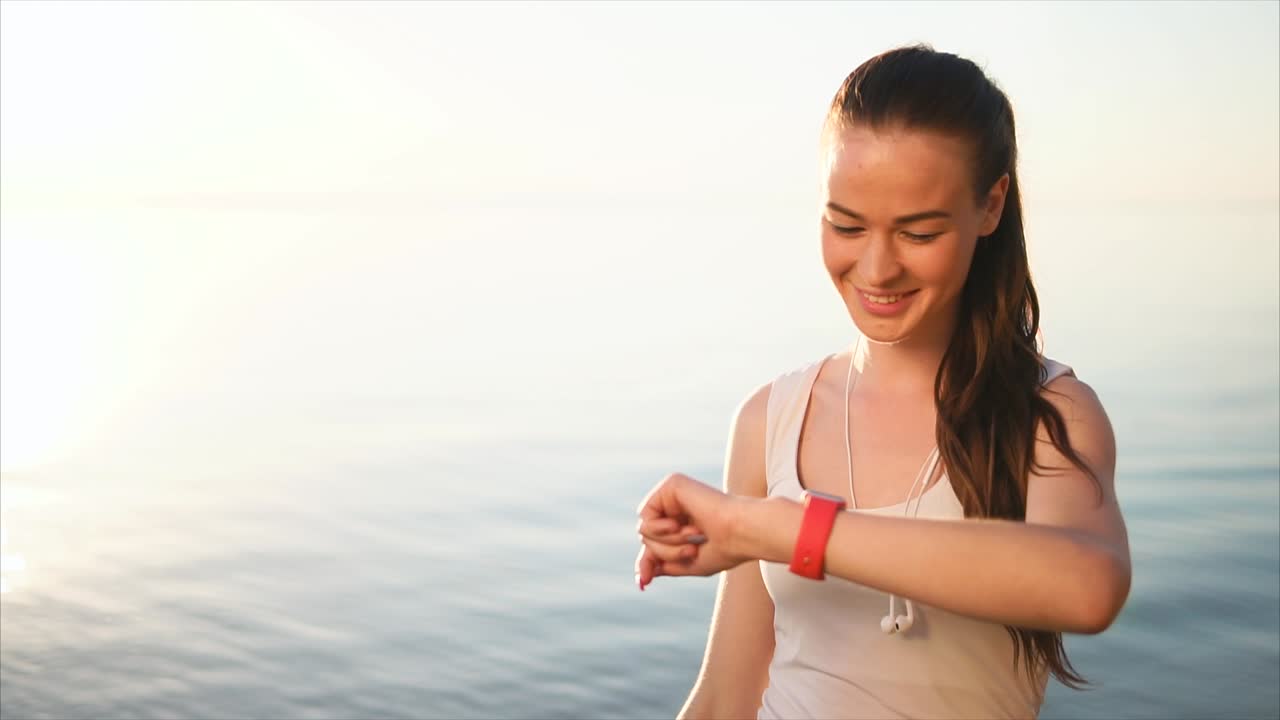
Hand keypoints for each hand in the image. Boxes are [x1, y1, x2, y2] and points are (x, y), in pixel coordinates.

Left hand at [634, 472, 747, 589]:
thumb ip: (665, 565)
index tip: (644, 583)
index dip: (648, 562)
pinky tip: (678, 526)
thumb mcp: (691, 564)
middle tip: (692, 550)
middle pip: (647, 539)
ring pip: (644, 530)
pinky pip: (645, 515)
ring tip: (692, 538)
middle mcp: (679, 506)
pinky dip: (658, 529)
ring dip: (666, 543)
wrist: (740, 533)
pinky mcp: (672, 484)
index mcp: (686, 522)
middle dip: (665, 553)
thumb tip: (642, 575)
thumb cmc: (726, 549)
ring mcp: (674, 494)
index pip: (656, 543)